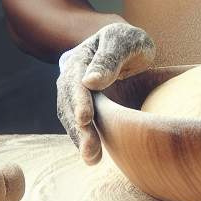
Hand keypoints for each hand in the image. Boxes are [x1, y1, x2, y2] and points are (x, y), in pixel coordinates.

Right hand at [56, 21, 154, 164]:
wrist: (129, 49)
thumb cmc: (130, 43)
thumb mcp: (126, 42)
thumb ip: (111, 57)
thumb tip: (90, 81)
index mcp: (81, 57)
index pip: (76, 81)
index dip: (80, 100)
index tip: (86, 119)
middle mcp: (72, 76)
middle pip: (70, 103)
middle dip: (79, 128)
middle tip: (90, 149)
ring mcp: (75, 93)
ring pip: (72, 118)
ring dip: (80, 138)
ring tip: (93, 159)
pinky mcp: (83, 108)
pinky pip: (79, 125)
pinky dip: (84, 139)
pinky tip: (93, 155)